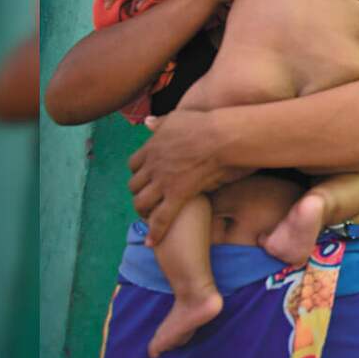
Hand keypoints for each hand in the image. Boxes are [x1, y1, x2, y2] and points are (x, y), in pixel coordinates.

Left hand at [127, 110, 252, 245]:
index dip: (139, 173)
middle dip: (139, 193)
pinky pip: (161, 217)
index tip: (146, 179)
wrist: (224, 134)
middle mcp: (154, 163)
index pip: (134, 164)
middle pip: (134, 184)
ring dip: (143, 211)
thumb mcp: (179, 116)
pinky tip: (153, 241)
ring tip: (148, 220)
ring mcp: (164, 179)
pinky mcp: (178, 194)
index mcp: (154, 145)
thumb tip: (147, 122)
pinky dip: (155, 231)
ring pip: (142, 201)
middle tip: (147, 201)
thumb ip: (162, 122)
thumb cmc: (209, 122)